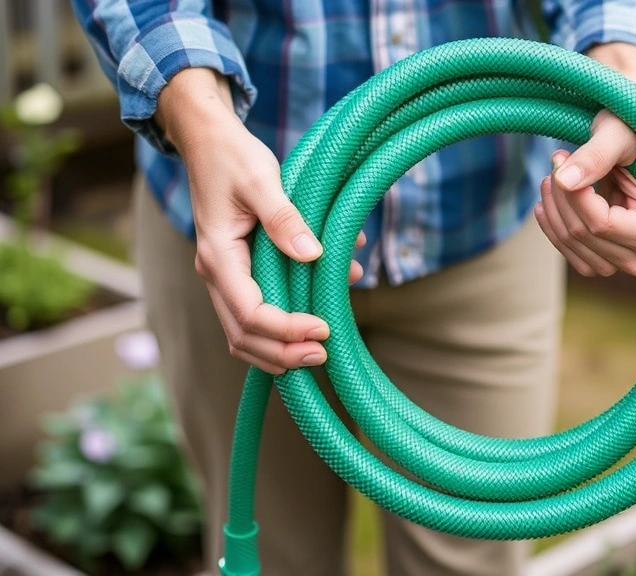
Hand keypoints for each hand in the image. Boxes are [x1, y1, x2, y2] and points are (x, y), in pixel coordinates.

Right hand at [156, 68, 363, 374]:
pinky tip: (313, 319)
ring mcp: (224, 276)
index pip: (251, 313)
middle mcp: (216, 273)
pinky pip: (253, 313)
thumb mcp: (262, 178)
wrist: (208, 141)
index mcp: (218, 255)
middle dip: (283, 352)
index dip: (287, 328)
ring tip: (319, 351)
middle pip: (243, 334)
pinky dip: (280, 326)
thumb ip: (284, 217)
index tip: (324, 327)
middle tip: (325, 352)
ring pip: (244, 332)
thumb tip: (312, 254)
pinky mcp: (237, 272)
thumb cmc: (233, 155)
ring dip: (279, 348)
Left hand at [534, 43, 635, 276]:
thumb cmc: (633, 135)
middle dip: (561, 195)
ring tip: (550, 177)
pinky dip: (552, 226)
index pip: (600, 223)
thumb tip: (564, 181)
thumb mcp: (619, 136)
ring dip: (553, 209)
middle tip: (556, 160)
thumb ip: (596, 156)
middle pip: (582, 234)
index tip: (560, 157)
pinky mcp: (603, 264)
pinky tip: (545, 204)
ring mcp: (621, 265)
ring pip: (571, 242)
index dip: (573, 192)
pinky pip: (568, 252)